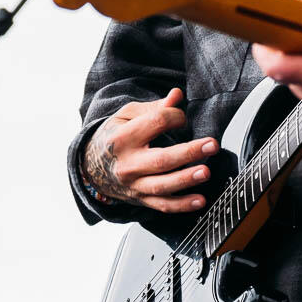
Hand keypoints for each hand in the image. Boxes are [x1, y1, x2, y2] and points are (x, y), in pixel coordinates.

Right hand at [82, 87, 218, 213]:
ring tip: (206, 172)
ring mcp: (134, 184)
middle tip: (212, 145)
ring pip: (162, 186)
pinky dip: (182, 205)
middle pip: (161, 160)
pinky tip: (200, 201)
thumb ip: (154, 107)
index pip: (156, 123)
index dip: (175, 117)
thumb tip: (177, 96)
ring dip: (186, 180)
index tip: (181, 118)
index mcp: (124, 137)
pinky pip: (162, 205)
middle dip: (189, 153)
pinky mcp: (140, 199)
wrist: (89, 165)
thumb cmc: (114, 136)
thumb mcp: (127, 116)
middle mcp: (128, 163)